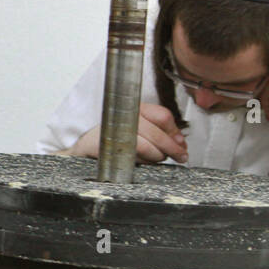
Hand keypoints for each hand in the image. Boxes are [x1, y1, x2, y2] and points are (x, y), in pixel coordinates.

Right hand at [68, 103, 187, 163]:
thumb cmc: (116, 137)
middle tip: (180, 156)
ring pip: (147, 146)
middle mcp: (125, 114)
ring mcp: (116, 129)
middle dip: (172, 148)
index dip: (175, 131)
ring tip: (157, 158)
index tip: (181, 142)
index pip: (163, 116)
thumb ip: (160, 131)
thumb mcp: (139, 127)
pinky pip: (133, 155)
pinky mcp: (108, 143)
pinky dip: (143, 161)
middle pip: (157, 133)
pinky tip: (143, 160)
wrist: (87, 147)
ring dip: (157, 156)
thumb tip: (181, 142)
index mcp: (135, 107)